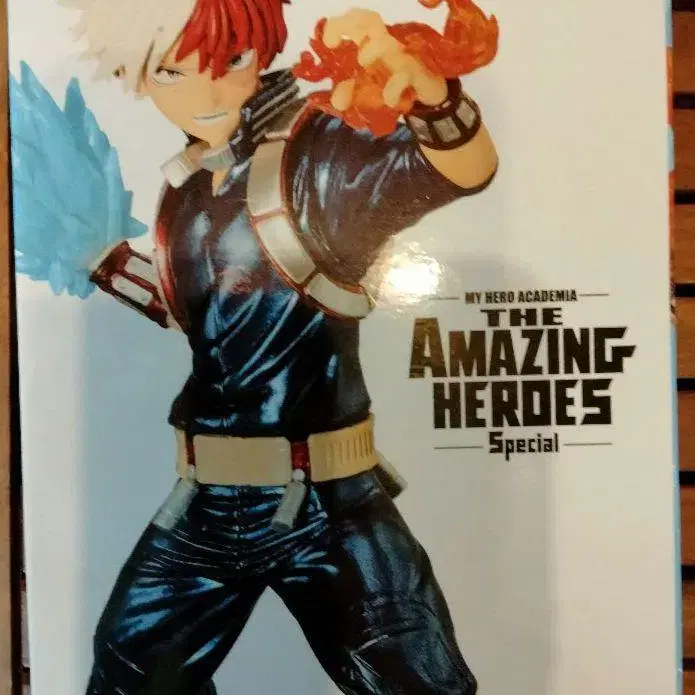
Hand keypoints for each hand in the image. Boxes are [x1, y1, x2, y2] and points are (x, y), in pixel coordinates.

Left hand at [322, 9, 447, 109]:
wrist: (429, 94)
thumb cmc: (395, 83)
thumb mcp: (368, 90)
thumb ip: (350, 93)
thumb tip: (336, 100)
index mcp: (372, 43)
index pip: (355, 23)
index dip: (338, 25)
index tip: (328, 43)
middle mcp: (387, 43)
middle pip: (370, 20)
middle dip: (350, 23)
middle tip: (335, 45)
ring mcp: (402, 55)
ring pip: (386, 42)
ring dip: (371, 50)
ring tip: (363, 65)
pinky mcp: (417, 72)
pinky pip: (404, 73)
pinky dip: (393, 87)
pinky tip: (389, 100)